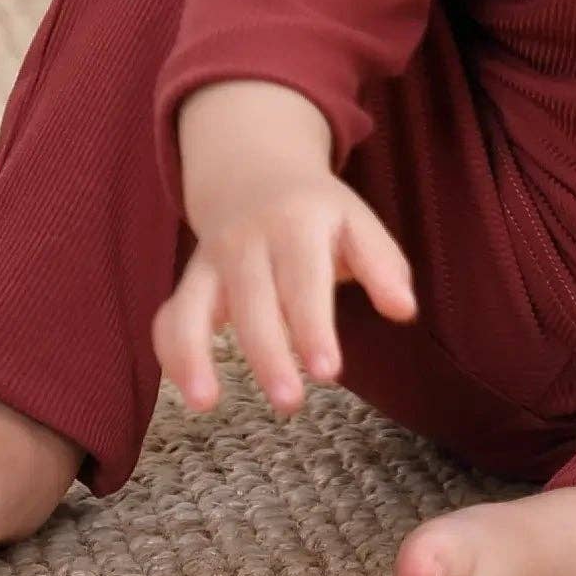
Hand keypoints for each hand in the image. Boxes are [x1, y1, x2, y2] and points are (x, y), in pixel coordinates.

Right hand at [152, 163, 418, 417]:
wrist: (256, 172)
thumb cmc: (318, 214)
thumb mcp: (357, 224)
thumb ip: (383, 266)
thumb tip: (405, 310)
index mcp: (297, 223)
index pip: (305, 279)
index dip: (314, 326)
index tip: (329, 372)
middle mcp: (248, 240)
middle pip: (253, 301)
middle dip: (268, 354)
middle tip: (289, 403)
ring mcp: (212, 260)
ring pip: (195, 307)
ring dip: (194, 355)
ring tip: (205, 403)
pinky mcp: (190, 281)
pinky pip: (170, 317)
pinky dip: (172, 353)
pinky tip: (194, 392)